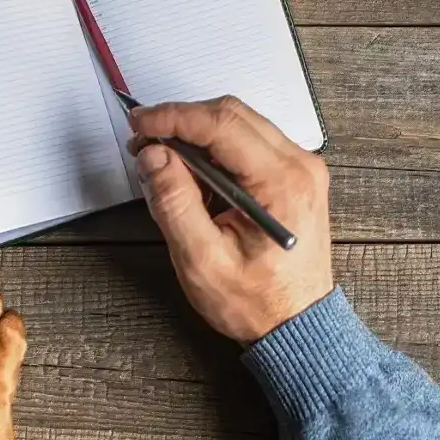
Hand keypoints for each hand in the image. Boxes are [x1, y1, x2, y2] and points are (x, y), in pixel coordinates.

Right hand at [130, 96, 333, 343]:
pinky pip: (249, 142)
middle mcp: (300, 165)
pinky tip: (191, 171)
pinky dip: (214, 147)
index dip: (173, 118)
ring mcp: (300, 168)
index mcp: (282, 182)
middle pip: (232, 114)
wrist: (296, 325)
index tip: (139, 123)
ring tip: (161, 158)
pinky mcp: (293, 176)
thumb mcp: (201, 259)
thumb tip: (152, 155)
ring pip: (239, 123)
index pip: (222, 125)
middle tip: (142, 140)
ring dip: (196, 132)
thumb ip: (174, 202)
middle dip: (181, 120)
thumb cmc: (255, 301)